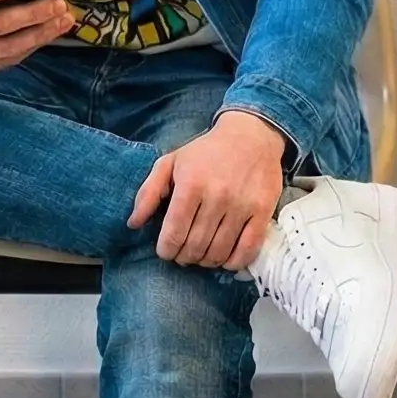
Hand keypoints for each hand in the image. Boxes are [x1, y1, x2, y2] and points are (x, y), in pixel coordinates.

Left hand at [127, 110, 287, 269]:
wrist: (251, 135)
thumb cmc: (206, 152)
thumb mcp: (170, 162)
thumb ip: (148, 193)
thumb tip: (133, 224)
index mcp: (191, 184)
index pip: (174, 234)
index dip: (166, 250)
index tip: (166, 250)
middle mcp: (217, 196)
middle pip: (195, 247)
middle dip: (184, 257)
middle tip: (183, 252)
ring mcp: (242, 206)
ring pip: (218, 252)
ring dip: (205, 261)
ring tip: (201, 254)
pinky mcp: (263, 211)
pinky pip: (248, 250)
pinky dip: (233, 262)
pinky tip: (225, 257)